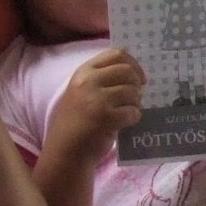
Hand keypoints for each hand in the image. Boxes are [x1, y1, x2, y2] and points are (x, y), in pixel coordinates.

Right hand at [47, 49, 144, 168]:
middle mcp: (89, 81)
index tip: (138, 77)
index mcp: (83, 72)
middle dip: (136, 85)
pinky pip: (133, 112)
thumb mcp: (82, 91)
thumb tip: (134, 71)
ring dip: (135, 103)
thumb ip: (102, 78)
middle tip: (133, 98)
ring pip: (133, 92)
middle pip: (128, 71)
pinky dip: (133, 118)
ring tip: (125, 112)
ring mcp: (97, 99)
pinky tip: (124, 123)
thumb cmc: (76, 122)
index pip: (116, 54)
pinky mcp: (106, 117)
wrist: (66, 151)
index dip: (133, 64)